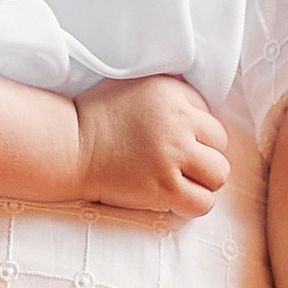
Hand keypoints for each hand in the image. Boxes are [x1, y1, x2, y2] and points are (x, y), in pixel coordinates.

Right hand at [71, 75, 230, 215]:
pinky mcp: (164, 186)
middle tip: (176, 162)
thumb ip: (169, 91)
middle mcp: (178, 121)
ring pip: (218, 174)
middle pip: (220, 143)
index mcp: (172, 92)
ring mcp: (172, 155)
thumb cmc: (96, 117)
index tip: (169, 138)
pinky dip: (192, 203)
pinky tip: (173, 197)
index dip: (193, 131)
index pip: (209, 115)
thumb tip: (197, 101)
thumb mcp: (135, 85)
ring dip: (202, 180)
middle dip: (202, 154)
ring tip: (179, 180)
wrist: (67, 147)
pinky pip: (203, 202)